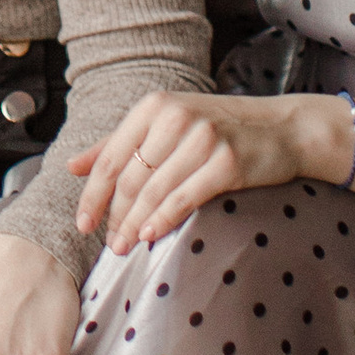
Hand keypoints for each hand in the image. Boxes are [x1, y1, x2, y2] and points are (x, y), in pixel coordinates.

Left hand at [68, 88, 354, 253]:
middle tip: (110, 245)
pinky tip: (152, 235)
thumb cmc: (218, 128)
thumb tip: (71, 166)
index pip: (111, 157)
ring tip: (125, 247)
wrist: (283, 127)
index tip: (82, 224)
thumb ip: (118, 143)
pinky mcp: (228, 162)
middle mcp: (175, 117)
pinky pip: (185, 196)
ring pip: (155, 190)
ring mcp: (203, 138)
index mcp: (154, 106)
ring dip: (135, 223)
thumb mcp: (166, 124)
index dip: (93, 195)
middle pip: (131, 178)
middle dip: (116, 216)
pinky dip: (164, 218)